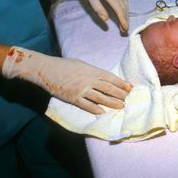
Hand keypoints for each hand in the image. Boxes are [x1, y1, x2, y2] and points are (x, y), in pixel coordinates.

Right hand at [2, 47, 131, 113]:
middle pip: (109, 89)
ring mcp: (81, 90)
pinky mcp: (73, 98)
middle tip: (129, 99)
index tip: (130, 87)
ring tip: (121, 106)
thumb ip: (93, 72)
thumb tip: (104, 79)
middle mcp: (89, 80)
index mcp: (92, 70)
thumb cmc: (64, 65)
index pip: (111, 78)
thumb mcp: (82, 65)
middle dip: (120, 94)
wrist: (47, 69)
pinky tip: (103, 112)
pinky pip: (87, 105)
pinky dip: (96, 109)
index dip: (122, 83)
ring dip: (112, 103)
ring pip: (101, 98)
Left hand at [63, 0, 128, 31]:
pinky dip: (125, 6)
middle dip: (125, 18)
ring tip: (125, 22)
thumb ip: (99, 9)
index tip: (125, 28)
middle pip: (124, 6)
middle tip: (125, 29)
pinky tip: (124, 11)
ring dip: (126, 13)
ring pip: (125, 2)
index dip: (123, 19)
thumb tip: (107, 20)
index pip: (119, 9)